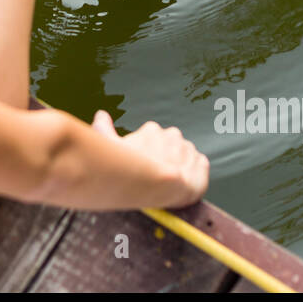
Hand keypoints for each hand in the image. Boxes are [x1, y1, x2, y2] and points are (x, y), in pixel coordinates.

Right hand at [92, 110, 208, 207]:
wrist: (158, 186)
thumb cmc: (130, 168)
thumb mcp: (109, 147)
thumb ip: (103, 129)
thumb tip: (101, 115)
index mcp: (152, 130)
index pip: (149, 139)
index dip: (143, 154)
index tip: (140, 165)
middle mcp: (172, 135)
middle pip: (167, 147)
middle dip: (162, 158)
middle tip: (153, 176)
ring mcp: (188, 150)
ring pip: (183, 156)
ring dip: (178, 166)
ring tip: (167, 183)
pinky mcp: (201, 165)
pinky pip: (199, 166)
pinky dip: (192, 173)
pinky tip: (182, 183)